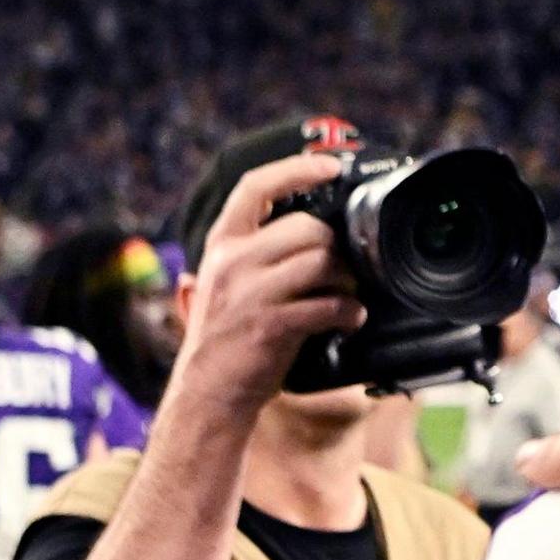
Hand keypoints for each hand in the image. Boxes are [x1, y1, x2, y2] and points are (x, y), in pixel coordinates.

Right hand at [167, 154, 361, 418]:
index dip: (296, 168)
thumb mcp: (227, 284)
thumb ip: (256, 254)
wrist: (208, 394)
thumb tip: (312, 230)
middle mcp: (232, 262)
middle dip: (337, 246)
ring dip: (348, 279)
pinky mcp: (271, 324)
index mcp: (222, 245)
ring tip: (349, 295)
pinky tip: (351, 320)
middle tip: (345, 268)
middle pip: (307, 226)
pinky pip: (328, 305)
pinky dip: (349, 313)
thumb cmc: (228, 339)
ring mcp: (250, 293)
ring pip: (322, 261)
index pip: (256, 187)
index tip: (331, 165)